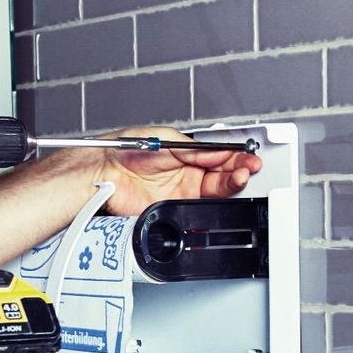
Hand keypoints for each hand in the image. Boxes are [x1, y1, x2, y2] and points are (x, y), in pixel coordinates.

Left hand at [93, 125, 263, 216]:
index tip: (248, 157)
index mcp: (186, 155)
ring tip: (240, 177)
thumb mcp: (167, 141)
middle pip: (221, 176)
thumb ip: (196, 149)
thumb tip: (221, 150)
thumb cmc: (126, 151)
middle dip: (237, 171)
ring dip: (230, 185)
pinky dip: (214, 207)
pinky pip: (198, 211)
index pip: (218, 157)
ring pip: (214, 193)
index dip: (235, 157)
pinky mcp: (173, 211)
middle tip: (248, 168)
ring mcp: (180, 194)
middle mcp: (185, 175)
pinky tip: (223, 199)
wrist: (104, 172)